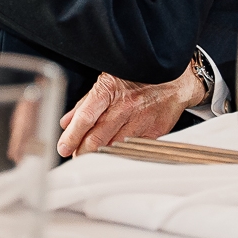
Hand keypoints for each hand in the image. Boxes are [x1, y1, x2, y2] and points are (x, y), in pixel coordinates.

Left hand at [57, 68, 206, 157]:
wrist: (174, 79)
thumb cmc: (138, 78)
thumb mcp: (107, 82)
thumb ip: (85, 104)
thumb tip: (66, 122)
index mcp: (109, 90)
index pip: (85, 117)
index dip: (72, 136)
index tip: (63, 148)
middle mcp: (125, 106)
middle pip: (98, 137)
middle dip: (82, 151)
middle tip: (75, 157)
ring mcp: (141, 120)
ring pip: (114, 147)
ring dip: (100, 156)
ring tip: (90, 158)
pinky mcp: (155, 132)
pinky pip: (133, 149)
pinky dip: (120, 155)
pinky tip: (113, 156)